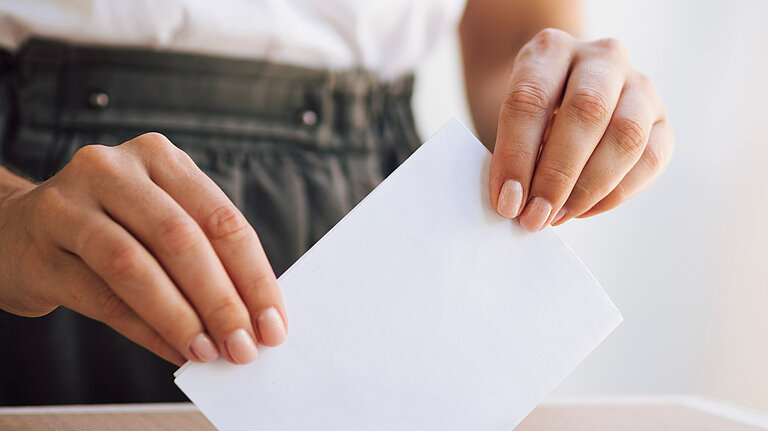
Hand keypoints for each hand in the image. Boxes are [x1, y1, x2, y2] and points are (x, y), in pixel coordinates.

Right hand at [0, 133, 286, 364]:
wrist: (14, 229)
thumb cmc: (109, 227)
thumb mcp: (159, 219)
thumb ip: (202, 254)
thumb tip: (252, 314)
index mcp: (159, 157)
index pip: (221, 219)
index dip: (253, 275)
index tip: (274, 321)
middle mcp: (114, 169)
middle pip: (181, 239)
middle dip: (221, 300)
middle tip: (245, 346)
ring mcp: (69, 203)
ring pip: (136, 266)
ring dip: (181, 318)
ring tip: (209, 352)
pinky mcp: (39, 247)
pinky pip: (100, 297)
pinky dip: (144, 330)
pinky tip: (173, 351)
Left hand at [490, 29, 673, 230]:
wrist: (559, 95)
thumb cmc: (527, 114)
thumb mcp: (506, 120)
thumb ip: (510, 153)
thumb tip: (515, 202)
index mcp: (550, 50)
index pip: (531, 98)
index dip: (517, 155)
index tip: (507, 200)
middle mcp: (601, 58)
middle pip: (588, 111)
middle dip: (558, 174)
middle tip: (535, 216)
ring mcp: (639, 85)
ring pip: (627, 135)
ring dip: (590, 187)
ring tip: (557, 216)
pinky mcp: (661, 120)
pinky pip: (650, 159)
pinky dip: (616, 193)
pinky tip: (583, 211)